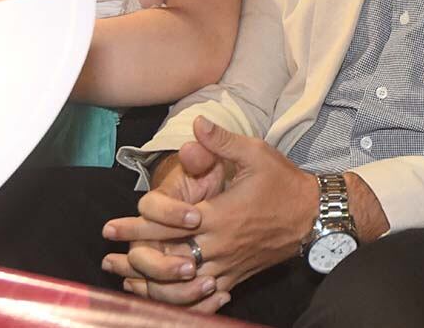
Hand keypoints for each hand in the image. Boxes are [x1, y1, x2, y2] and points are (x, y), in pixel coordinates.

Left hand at [102, 117, 318, 309]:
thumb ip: (221, 142)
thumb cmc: (283, 183)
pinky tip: (165, 298)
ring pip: (181, 285)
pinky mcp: (236, 277)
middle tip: (109, 255)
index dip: (137, 225)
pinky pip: (204, 297)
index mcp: (218, 215)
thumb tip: (196, 123)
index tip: (112, 226)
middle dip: (135, 256)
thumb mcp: (255, 154)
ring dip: (152, 285)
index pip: (168, 223)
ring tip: (128, 281)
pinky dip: (182, 300)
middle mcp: (219, 246)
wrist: (313, 216)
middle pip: (167, 257)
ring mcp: (227, 266)